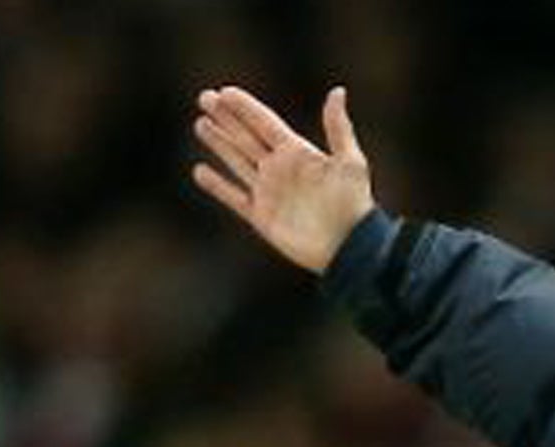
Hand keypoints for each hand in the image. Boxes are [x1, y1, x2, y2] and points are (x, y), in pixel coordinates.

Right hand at [192, 86, 375, 273]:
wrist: (349, 248)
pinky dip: (217, 186)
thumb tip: (337, 91)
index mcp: (298, 153)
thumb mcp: (350, 162)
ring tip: (201, 124)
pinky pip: (234, 198)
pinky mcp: (262, 217)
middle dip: (226, 118)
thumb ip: (339, 127)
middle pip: (246, 137)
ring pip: (237, 161)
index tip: (225, 91)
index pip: (265, 122)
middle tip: (204, 97)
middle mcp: (280, 169)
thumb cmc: (354, 205)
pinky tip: (200, 171)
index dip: (245, 107)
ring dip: (219, 143)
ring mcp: (269, 193)